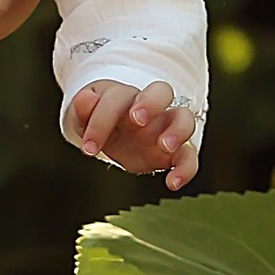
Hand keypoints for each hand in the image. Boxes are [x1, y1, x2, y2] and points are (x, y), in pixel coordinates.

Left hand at [68, 80, 200, 188]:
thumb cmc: (105, 121)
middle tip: (136, 120)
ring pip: (185, 118)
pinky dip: (186, 169)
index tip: (89, 146)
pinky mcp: (177, 152)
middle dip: (151, 103)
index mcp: (126, 97)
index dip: (103, 119)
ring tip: (164, 146)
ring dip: (177, 130)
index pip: (118, 96)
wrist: (118, 136)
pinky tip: (172, 182)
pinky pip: (190, 156)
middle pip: (162, 91)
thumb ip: (84, 108)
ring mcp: (167, 128)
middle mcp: (152, 108)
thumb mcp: (87, 116)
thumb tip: (85, 98)